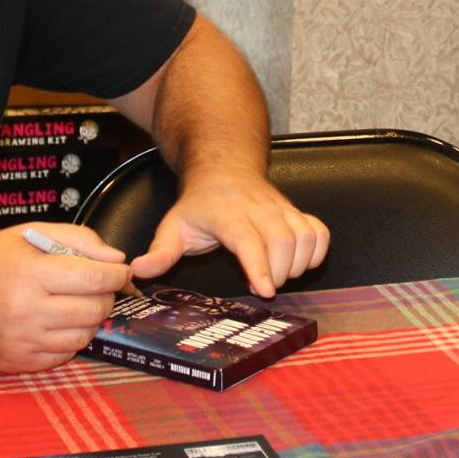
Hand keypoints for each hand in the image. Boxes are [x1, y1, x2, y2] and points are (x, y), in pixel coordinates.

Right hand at [0, 224, 129, 373]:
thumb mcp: (26, 235)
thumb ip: (76, 239)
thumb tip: (116, 258)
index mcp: (29, 274)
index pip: (94, 278)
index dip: (116, 274)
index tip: (120, 271)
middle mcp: (27, 310)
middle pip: (95, 308)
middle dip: (106, 295)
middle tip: (97, 286)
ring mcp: (24, 340)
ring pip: (85, 335)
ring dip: (90, 319)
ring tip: (75, 303)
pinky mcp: (20, 362)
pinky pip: (65, 355)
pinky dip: (70, 339)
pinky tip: (57, 323)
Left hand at [128, 169, 329, 298]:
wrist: (224, 167)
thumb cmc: (200, 204)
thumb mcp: (173, 225)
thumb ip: (160, 252)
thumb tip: (140, 272)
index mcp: (227, 214)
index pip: (249, 240)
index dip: (260, 266)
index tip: (266, 291)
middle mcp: (259, 209)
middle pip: (283, 242)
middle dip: (280, 272)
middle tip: (265, 286)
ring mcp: (281, 209)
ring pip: (305, 236)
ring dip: (299, 265)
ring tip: (280, 275)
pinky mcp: (296, 212)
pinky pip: (319, 231)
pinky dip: (317, 251)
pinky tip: (300, 263)